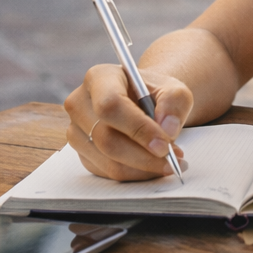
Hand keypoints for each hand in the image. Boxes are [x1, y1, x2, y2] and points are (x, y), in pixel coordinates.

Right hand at [64, 64, 191, 180]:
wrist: (143, 103)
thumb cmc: (155, 94)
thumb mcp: (173, 89)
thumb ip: (175, 103)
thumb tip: (167, 130)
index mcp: (99, 78)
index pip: (110, 105)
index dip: (137, 128)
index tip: (163, 144)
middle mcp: (80, 103)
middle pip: (106, 138)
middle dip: (143, 155)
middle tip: (173, 158)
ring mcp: (77, 131)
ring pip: (107, 160)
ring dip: (143, 167)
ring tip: (170, 161)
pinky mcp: (83, 153)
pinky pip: (108, 173)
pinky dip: (135, 174)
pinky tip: (153, 165)